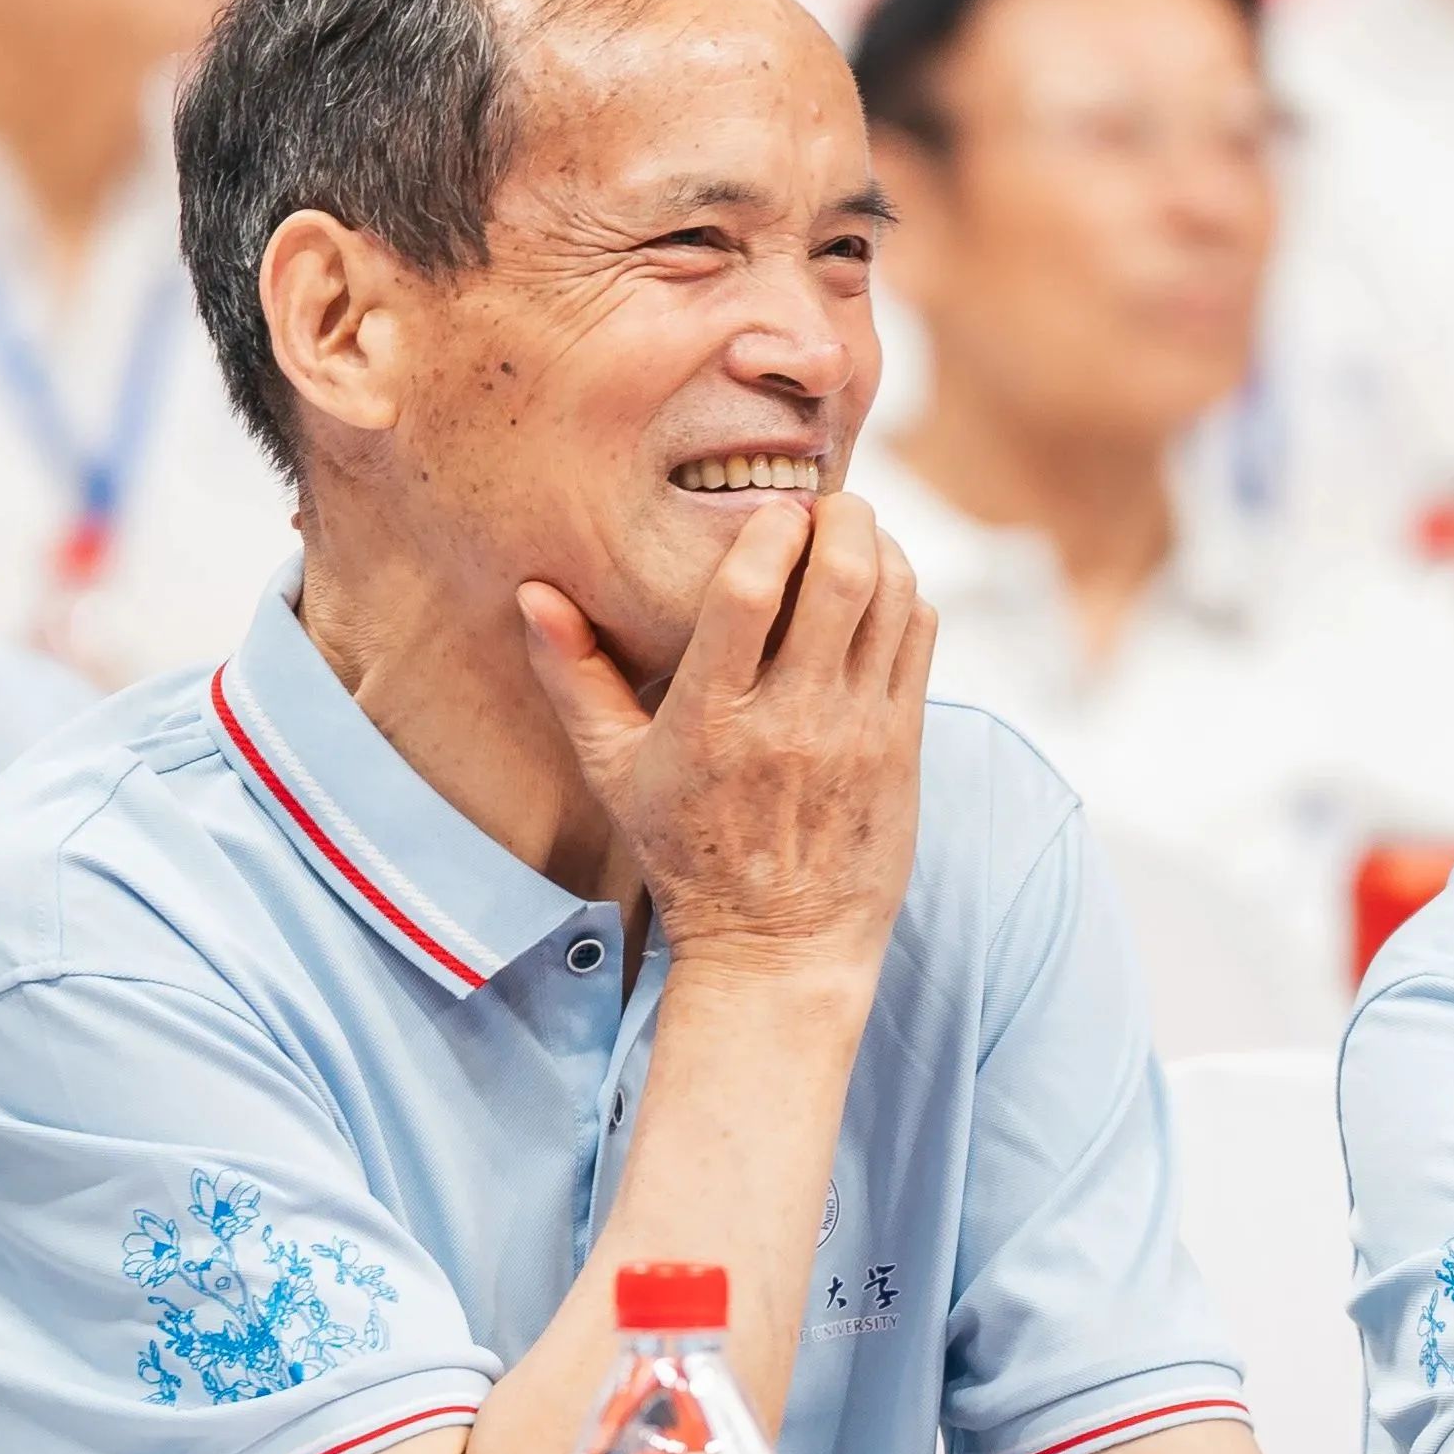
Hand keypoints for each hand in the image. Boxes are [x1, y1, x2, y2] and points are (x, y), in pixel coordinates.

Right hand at [525, 494, 929, 978]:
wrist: (778, 949)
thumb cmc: (687, 855)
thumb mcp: (614, 772)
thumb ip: (574, 676)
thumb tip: (533, 594)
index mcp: (710, 719)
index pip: (749, 591)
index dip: (769, 527)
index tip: (768, 507)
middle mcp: (790, 720)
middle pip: (843, 576)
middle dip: (842, 516)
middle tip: (823, 505)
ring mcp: (855, 732)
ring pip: (894, 598)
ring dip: (881, 546)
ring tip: (851, 538)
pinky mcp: (902, 748)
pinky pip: (919, 640)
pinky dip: (907, 595)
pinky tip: (878, 592)